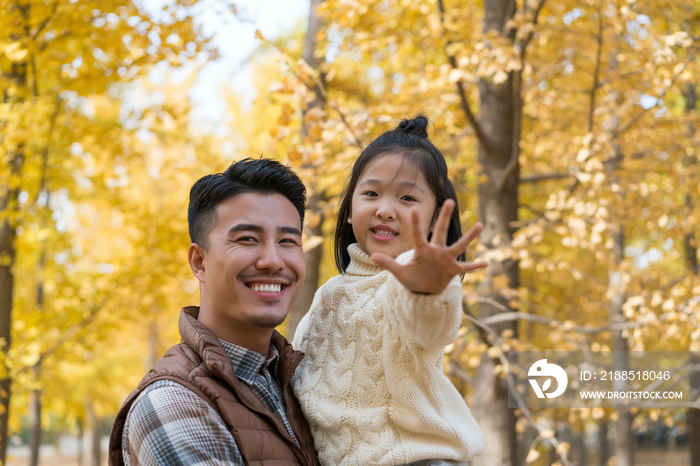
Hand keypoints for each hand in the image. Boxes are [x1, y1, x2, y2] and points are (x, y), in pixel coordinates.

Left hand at [370, 199, 487, 293]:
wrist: (424, 289)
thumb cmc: (412, 279)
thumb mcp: (399, 273)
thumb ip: (387, 263)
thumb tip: (372, 255)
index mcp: (421, 250)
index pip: (417, 234)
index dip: (415, 223)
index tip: (413, 208)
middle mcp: (436, 251)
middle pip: (441, 231)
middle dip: (445, 217)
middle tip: (450, 201)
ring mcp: (446, 259)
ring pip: (459, 245)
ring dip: (469, 237)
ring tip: (480, 225)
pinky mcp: (453, 270)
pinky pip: (466, 267)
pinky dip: (476, 266)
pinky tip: (487, 263)